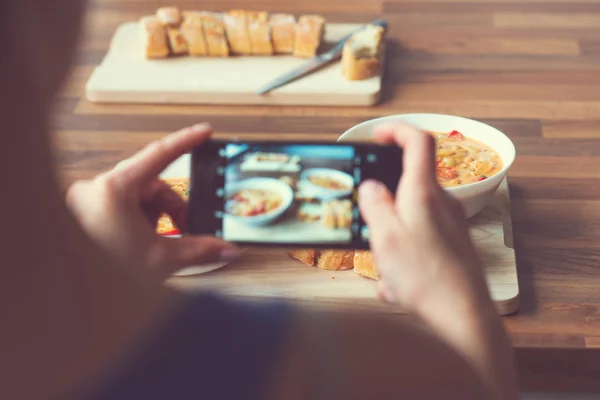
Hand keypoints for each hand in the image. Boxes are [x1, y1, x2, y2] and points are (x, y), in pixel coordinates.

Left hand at [66, 123, 240, 277]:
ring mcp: (91, 200)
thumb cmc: (99, 277)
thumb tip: (226, 249)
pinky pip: (124, 205)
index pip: (159, 155)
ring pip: (139, 197)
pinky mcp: (88, 211)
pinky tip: (144, 242)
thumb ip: (200, 251)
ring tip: (161, 243)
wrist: (70, 298)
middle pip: (152, 185)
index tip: (204, 132)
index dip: (186, 141)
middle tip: (189, 228)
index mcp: (114, 191)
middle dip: (173, 209)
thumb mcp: (160, 260)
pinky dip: (140, 221)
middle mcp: (98, 189)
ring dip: (157, 218)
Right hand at [359, 122, 516, 399]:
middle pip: (409, 183)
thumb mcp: (385, 238)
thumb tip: (371, 187)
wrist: (463, 315)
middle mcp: (442, 203)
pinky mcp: (452, 245)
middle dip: (384, 201)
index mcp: (423, 193)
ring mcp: (451, 225)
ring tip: (384, 268)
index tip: (377, 135)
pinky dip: (403, 256)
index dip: (396, 130)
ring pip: (410, 218)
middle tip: (367, 220)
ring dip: (391, 237)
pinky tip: (396, 285)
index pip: (417, 141)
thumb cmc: (425, 277)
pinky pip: (419, 242)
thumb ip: (375, 205)